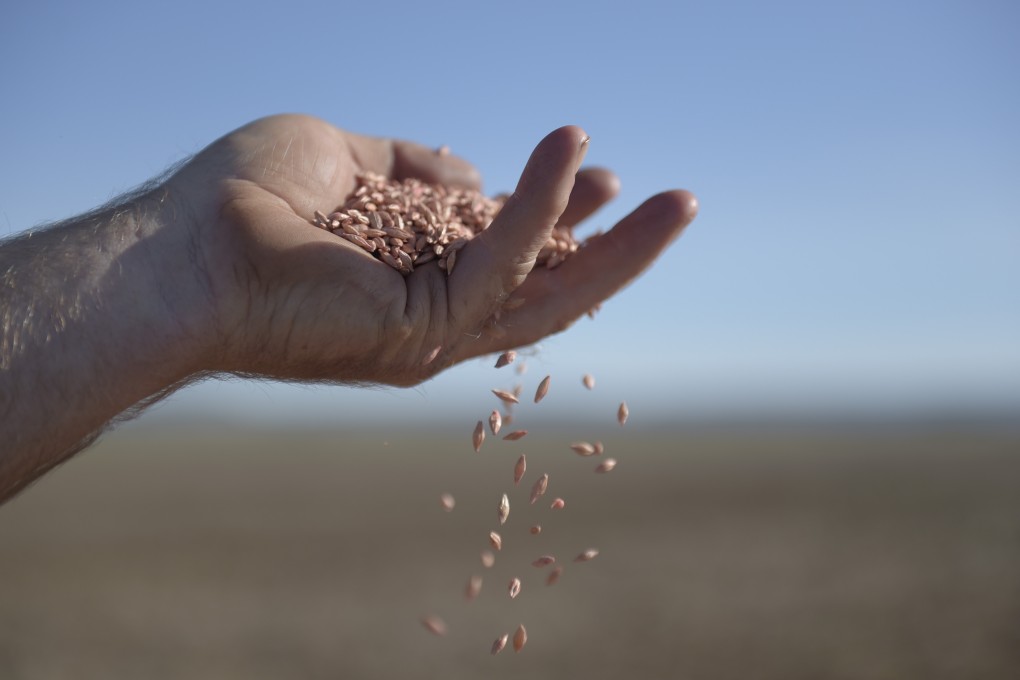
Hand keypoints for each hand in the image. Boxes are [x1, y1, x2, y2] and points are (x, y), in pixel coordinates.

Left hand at [167, 114, 697, 385]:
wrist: (179, 252)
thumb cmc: (241, 204)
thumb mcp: (341, 158)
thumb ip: (412, 166)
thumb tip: (469, 171)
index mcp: (409, 277)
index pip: (505, 252)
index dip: (554, 212)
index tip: (590, 166)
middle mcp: (429, 315)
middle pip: (545, 287)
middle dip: (613, 247)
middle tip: (673, 205)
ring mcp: (432, 331)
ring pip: (550, 295)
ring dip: (617, 248)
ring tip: (679, 204)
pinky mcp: (426, 328)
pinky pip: (505, 262)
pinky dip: (544, 206)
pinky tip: (576, 153)